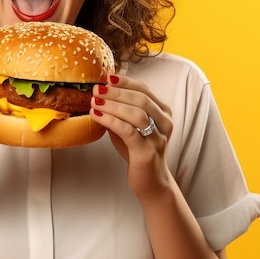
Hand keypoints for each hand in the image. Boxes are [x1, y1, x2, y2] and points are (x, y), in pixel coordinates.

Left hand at [90, 74, 173, 196]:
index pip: (145, 90)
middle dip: (117, 92)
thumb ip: (120, 110)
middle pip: (141, 99)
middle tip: (97, 89)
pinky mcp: (147, 152)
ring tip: (94, 101)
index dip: (126, 82)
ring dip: (113, 105)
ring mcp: (158, 138)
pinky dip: (111, 120)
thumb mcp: (130, 125)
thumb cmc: (137, 149)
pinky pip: (128, 131)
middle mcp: (165, 123)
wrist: (150, 181)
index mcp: (163, 112)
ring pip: (136, 114)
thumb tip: (98, 92)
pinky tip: (96, 115)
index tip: (107, 77)